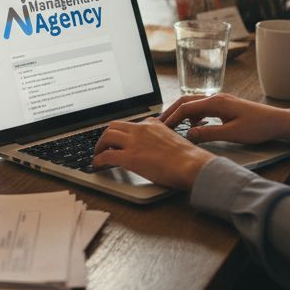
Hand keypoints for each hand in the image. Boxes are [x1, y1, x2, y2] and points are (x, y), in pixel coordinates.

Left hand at [93, 119, 214, 190]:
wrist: (191, 164)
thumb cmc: (188, 157)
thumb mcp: (173, 138)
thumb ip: (161, 137)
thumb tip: (154, 142)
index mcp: (152, 124)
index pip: (130, 124)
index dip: (121, 133)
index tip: (118, 140)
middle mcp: (141, 129)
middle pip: (114, 126)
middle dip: (106, 136)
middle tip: (103, 145)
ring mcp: (134, 142)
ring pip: (107, 136)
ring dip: (99, 146)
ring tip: (98, 154)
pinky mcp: (129, 157)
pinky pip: (107, 155)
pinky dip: (98, 159)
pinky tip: (97, 164)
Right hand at [159, 93, 289, 146]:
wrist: (278, 122)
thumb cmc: (259, 127)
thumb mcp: (232, 134)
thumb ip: (208, 134)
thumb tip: (188, 135)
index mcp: (216, 102)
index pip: (185, 107)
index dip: (171, 118)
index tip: (161, 128)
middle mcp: (216, 98)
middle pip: (186, 101)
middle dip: (171, 112)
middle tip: (159, 124)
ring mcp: (220, 101)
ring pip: (193, 105)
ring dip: (182, 114)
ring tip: (173, 127)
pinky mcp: (225, 106)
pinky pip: (202, 108)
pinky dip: (193, 117)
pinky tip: (194, 127)